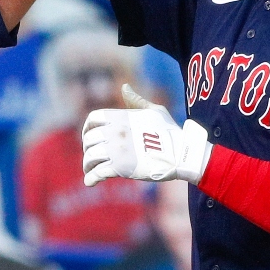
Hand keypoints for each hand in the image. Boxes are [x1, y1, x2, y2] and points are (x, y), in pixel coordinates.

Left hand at [81, 84, 212, 186]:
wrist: (182, 154)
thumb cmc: (171, 132)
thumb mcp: (155, 110)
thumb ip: (136, 100)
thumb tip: (124, 87)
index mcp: (122, 117)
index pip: (93, 118)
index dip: (88, 127)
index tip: (89, 135)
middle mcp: (116, 132)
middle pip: (89, 139)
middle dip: (87, 148)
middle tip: (93, 155)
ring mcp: (117, 150)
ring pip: (90, 157)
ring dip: (87, 165)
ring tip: (90, 171)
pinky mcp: (120, 168)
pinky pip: (97, 173)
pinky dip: (90, 179)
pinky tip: (90, 182)